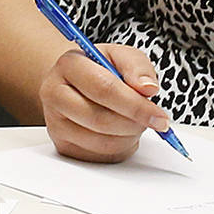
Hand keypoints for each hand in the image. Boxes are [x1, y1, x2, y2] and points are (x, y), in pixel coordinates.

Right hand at [38, 43, 167, 162]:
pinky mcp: (62, 144)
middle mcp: (54, 93)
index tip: (159, 116)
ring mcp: (55, 122)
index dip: (136, 106)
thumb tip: (148, 88)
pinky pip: (99, 156)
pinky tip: (120, 132)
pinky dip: (120, 147)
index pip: (104, 89)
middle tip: (153, 121)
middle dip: (134, 124)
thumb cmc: (100, 69)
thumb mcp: (121, 57)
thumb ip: (137, 67)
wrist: (75, 83)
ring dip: (129, 137)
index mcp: (69, 65)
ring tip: (134, 122)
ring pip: (101, 142)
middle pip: (100, 119)